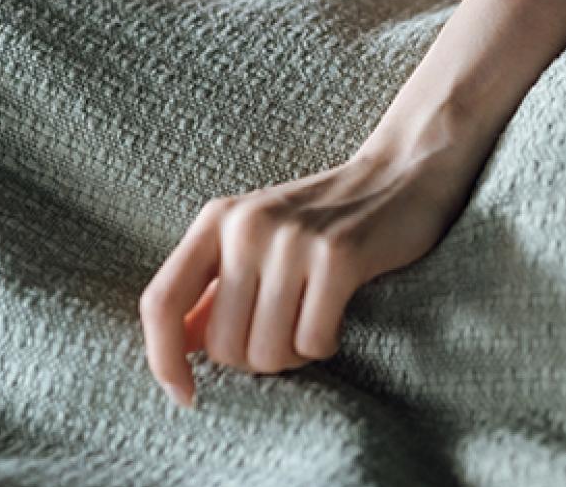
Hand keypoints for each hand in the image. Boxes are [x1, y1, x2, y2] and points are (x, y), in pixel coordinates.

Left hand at [139, 146, 473, 407]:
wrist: (404, 170)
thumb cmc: (328, 216)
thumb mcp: (258, 238)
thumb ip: (216, 288)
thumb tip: (181, 346)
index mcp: (217, 220)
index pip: (161, 302)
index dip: (163, 359)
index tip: (186, 395)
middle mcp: (247, 226)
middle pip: (222, 345)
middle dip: (255, 359)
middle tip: (286, 334)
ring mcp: (293, 239)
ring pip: (267, 351)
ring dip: (293, 356)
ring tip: (312, 324)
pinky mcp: (340, 256)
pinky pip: (312, 341)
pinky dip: (324, 346)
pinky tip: (336, 319)